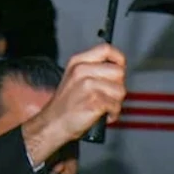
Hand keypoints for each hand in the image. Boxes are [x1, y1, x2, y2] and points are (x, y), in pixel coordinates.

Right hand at [21, 43, 127, 163]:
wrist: (53, 124)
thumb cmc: (66, 105)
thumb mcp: (75, 78)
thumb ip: (94, 70)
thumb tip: (118, 68)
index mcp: (78, 62)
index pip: (106, 49)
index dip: (118, 59)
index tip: (120, 67)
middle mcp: (82, 71)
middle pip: (119, 72)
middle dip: (118, 87)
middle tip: (108, 96)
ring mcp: (88, 86)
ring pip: (120, 90)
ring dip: (116, 103)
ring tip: (103, 107)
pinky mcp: (94, 101)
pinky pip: (116, 106)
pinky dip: (113, 114)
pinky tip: (101, 115)